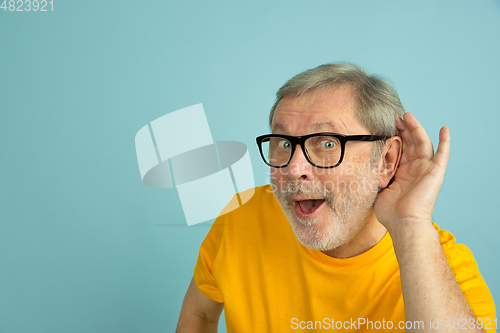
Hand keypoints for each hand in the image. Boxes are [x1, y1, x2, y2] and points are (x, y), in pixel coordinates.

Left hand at [374, 113, 449, 234]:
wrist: (403, 223)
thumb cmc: (389, 212)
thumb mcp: (377, 189)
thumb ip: (373, 176)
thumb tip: (359, 167)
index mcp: (401, 173)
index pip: (399, 150)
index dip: (394, 136)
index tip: (385, 124)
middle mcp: (414, 169)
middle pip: (410, 143)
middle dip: (403, 128)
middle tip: (394, 116)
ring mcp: (425, 169)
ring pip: (422, 143)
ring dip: (416, 128)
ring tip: (407, 115)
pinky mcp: (435, 172)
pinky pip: (443, 154)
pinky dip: (445, 141)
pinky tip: (444, 128)